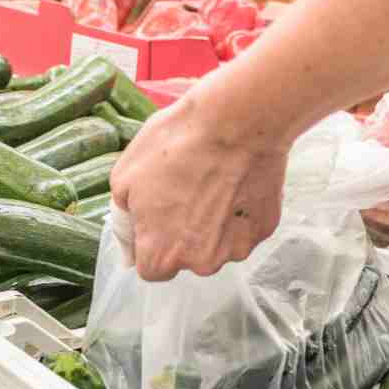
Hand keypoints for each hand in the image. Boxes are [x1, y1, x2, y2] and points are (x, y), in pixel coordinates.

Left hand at [110, 91, 286, 281]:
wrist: (236, 121)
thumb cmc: (176, 145)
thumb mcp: (123, 178)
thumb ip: (124, 219)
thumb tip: (130, 238)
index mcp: (161, 255)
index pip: (151, 267)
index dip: (151, 241)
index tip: (156, 216)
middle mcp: (201, 263)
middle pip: (187, 257)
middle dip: (183, 234)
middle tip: (186, 192)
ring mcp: (238, 248)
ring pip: (218, 245)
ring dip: (213, 225)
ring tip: (213, 184)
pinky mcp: (264, 229)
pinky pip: (244, 228)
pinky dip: (239, 212)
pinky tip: (235, 182)